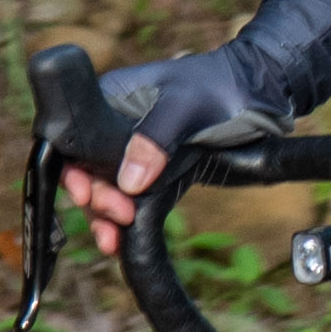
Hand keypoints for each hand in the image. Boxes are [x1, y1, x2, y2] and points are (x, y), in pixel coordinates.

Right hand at [71, 49, 270, 251]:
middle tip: (120, 214)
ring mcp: (134, 150)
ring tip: (113, 240)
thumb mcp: (186, 108)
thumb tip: (128, 182)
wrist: (258, 94)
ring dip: (104, 216)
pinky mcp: (154, 171)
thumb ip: (155, 140)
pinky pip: (129, 198)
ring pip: (104, 189)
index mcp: (110, 98)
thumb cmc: (220, 89)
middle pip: (84, 170)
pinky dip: (122, 220)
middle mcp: (114, 125)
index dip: (71, 169)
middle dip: (95, 198)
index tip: (85, 193)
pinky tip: (120, 242)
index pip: (71, 138)